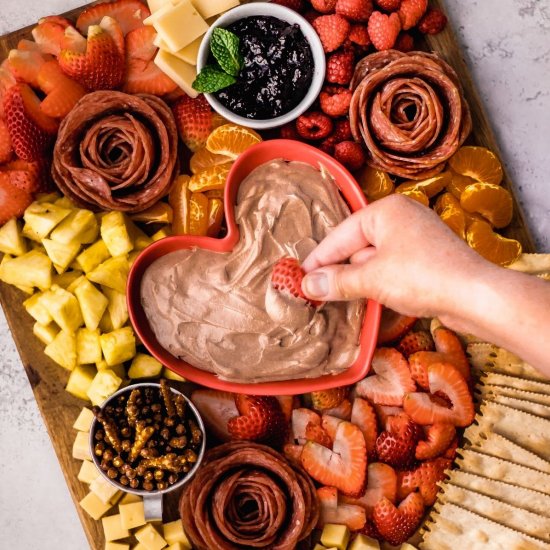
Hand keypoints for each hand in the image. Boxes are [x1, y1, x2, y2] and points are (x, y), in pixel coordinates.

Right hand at [301, 194, 488, 319]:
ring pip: (374, 258)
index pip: (341, 234)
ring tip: (334, 297)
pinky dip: (376, 281)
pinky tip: (365, 297)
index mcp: (386, 210)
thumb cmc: (421, 277)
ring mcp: (416, 238)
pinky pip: (390, 267)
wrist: (475, 296)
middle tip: (314, 290)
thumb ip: (336, 281)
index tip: (299, 276)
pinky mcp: (426, 259)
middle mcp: (401, 218)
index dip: (319, 257)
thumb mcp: (372, 279)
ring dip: (356, 278)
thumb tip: (307, 285)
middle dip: (337, 269)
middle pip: (357, 245)